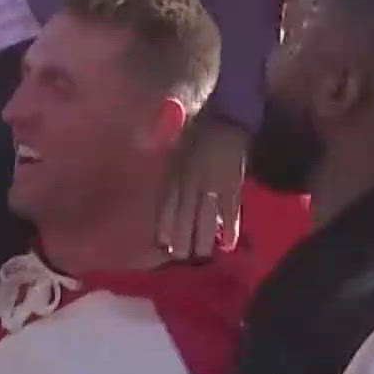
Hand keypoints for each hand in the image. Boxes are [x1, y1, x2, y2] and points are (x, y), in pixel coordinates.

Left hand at [158, 116, 247, 259]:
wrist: (229, 116)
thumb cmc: (197, 126)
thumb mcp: (172, 135)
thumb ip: (154, 140)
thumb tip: (139, 144)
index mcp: (178, 169)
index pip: (169, 200)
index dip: (166, 221)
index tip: (161, 241)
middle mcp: (194, 179)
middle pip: (187, 212)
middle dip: (183, 235)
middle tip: (179, 256)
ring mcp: (215, 184)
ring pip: (208, 215)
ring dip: (204, 236)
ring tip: (201, 254)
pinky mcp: (234, 185)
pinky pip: (232, 209)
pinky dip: (231, 227)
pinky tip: (228, 245)